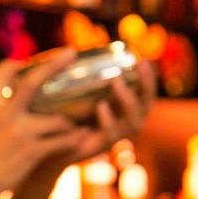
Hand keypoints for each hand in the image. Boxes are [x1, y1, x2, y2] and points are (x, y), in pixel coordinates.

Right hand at [0, 48, 95, 198]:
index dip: (13, 64)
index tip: (24, 62)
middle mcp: (5, 115)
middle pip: (33, 82)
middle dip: (54, 64)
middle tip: (71, 52)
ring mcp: (19, 133)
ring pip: (56, 118)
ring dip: (71, 120)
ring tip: (83, 119)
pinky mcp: (30, 152)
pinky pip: (59, 142)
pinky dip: (73, 139)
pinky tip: (83, 137)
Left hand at [38, 57, 156, 174]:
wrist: (49, 146)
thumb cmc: (62, 116)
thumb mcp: (72, 94)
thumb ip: (79, 78)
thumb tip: (70, 51)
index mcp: (121, 107)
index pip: (144, 92)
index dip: (148, 77)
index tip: (143, 59)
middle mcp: (122, 122)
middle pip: (146, 106)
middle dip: (147, 85)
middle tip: (141, 65)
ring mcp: (113, 136)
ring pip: (134, 122)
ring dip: (128, 100)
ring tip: (116, 82)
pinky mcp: (100, 147)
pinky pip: (111, 135)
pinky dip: (108, 120)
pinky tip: (101, 106)